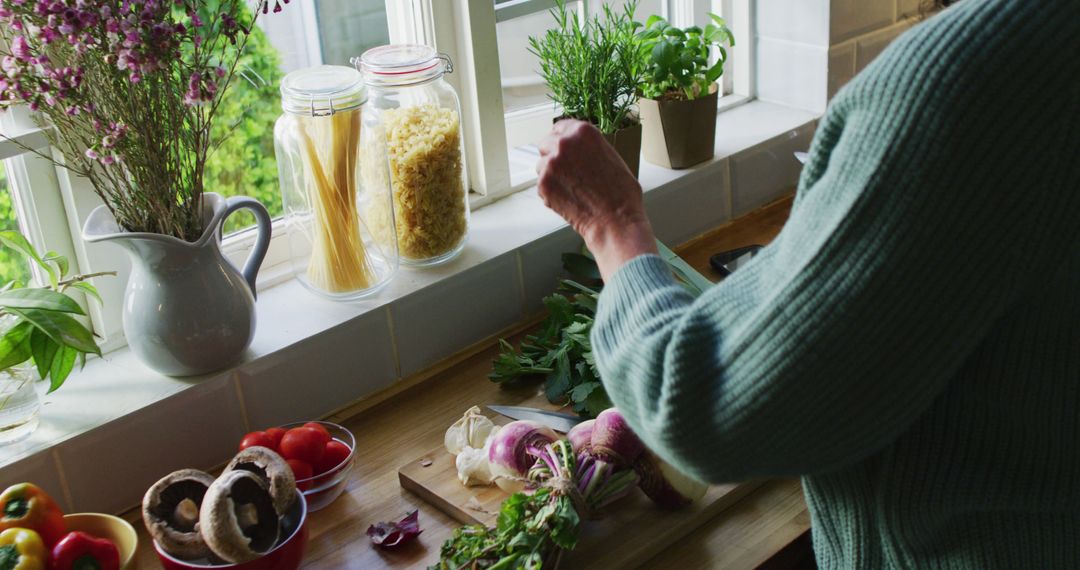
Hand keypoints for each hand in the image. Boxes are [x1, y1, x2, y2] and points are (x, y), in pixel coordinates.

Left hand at [536, 119, 657, 280]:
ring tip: (572, 189)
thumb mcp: (610, 156)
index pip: (560, 126)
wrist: (615, 220)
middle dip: (553, 155)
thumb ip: (588, 147)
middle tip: (565, 172)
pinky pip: (542, 184)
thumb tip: (576, 148)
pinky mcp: (543, 184)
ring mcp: (551, 163)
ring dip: (551, 175)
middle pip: (545, 143)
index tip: (562, 147)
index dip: (561, 139)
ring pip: (541, 165)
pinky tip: (569, 199)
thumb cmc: (620, 192)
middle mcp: (564, 143)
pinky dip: (551, 192)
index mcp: (583, 132)